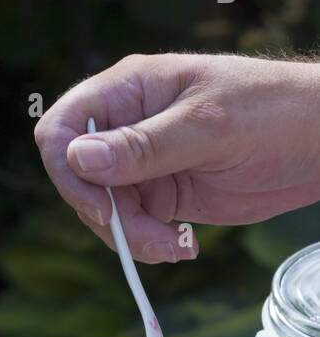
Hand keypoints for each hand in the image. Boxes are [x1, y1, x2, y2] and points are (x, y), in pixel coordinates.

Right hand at [34, 52, 319, 263]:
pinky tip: (184, 246)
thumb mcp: (208, 128)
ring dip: (132, 238)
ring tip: (177, 246)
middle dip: (108, 217)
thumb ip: (143, 146)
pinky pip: (132, 228)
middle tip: (152, 238)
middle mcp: (127, 126)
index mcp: (129, 90)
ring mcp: (142, 163)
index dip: (66, 171)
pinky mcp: (161, 194)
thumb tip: (80, 158)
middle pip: (78, 180)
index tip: (102, 207)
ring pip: (103, 211)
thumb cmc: (274, 111)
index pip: (62, 129)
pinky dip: (149, 245)